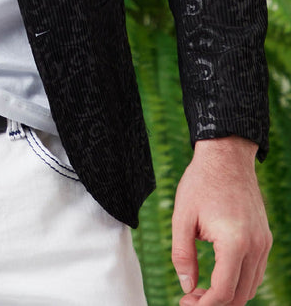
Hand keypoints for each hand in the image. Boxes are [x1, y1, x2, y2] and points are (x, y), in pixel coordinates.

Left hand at [172, 136, 270, 304]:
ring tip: (200, 289)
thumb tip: (186, 286)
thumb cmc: (201, 183)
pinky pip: (256, 272)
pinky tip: (217, 276)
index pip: (224, 291)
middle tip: (190, 298)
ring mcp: (264, 243)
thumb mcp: (182, 217)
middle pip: (240, 295)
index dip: (204, 305)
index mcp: (234, 242)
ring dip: (228, 295)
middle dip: (215, 304)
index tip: (185, 303)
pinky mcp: (265, 238)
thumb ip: (182, 254)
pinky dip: (239, 281)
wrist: (227, 156)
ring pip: (251, 287)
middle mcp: (255, 246)